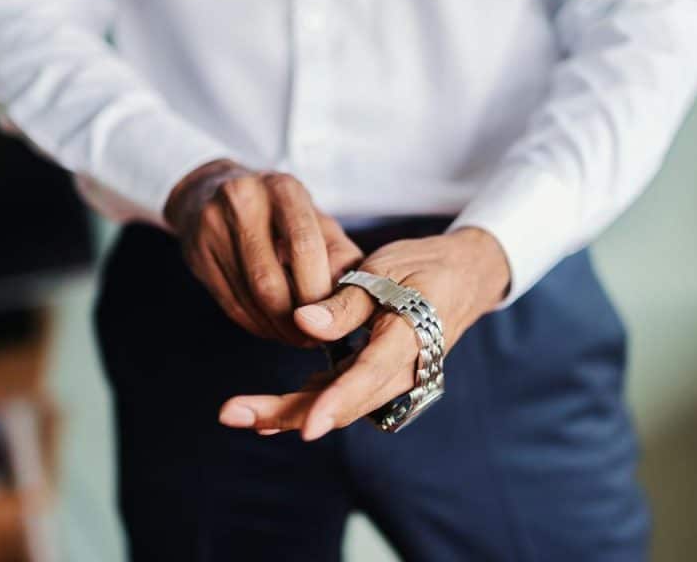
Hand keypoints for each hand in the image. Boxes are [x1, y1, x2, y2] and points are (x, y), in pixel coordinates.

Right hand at [165, 159, 362, 344]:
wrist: (211, 191)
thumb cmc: (279, 212)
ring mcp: (213, 225)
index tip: (333, 317)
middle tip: (315, 338)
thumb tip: (355, 300)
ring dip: (278, 329)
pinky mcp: (195, 252)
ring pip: (250, 297)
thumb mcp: (316, 220)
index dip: (319, 292)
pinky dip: (257, 325)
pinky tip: (273, 329)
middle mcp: (244, 199)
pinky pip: (231, 304)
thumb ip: (340, 255)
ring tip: (298, 337)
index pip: (304, 247)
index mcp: (283, 188)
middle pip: (272, 279)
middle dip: (298, 319)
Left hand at [218, 227, 510, 438]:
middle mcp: (402, 371)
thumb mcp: (387, 271)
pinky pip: (338, 395)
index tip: (307, 428)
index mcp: (409, 339)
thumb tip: (302, 321)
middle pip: (343, 403)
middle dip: (289, 413)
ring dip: (288, 412)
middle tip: (233, 414)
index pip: (370, 376)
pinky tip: (265, 415)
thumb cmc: (424, 268)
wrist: (464, 278)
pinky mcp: (374, 376)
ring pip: (336, 404)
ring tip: (237, 414)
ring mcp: (389, 379)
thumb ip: (347, 301)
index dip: (337, 402)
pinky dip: (304, 403)